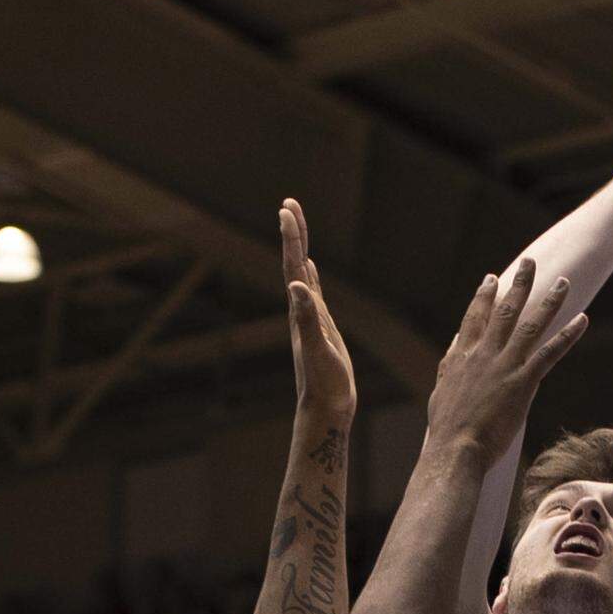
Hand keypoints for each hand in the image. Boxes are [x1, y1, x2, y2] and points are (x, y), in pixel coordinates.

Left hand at [280, 198, 356, 417]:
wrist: (326, 409)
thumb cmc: (324, 384)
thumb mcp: (319, 349)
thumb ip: (307, 318)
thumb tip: (297, 286)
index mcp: (301, 311)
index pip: (293, 266)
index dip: (291, 238)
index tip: (287, 209)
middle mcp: (302, 310)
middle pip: (295, 264)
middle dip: (294, 234)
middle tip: (290, 204)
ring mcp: (311, 319)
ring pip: (303, 275)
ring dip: (300, 250)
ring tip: (296, 226)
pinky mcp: (322, 329)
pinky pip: (313, 295)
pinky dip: (310, 277)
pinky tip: (309, 271)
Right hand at [426, 259, 587, 464]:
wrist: (454, 449)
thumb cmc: (447, 430)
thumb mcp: (441, 392)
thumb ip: (449, 368)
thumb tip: (453, 351)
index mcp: (461, 357)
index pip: (474, 318)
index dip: (484, 296)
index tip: (491, 278)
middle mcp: (483, 354)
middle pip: (504, 312)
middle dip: (518, 285)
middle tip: (529, 263)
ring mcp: (504, 366)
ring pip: (530, 325)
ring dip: (549, 301)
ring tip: (563, 282)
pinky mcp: (522, 382)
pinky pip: (550, 352)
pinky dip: (568, 334)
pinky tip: (582, 319)